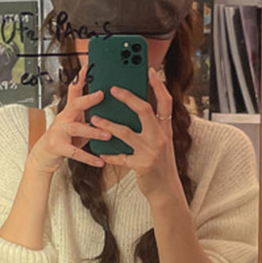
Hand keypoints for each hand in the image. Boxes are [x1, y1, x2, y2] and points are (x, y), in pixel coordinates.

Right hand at [28, 64, 109, 173]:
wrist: (43, 155)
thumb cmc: (64, 139)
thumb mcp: (75, 124)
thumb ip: (87, 115)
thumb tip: (106, 106)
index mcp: (69, 111)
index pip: (74, 91)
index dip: (80, 78)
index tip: (89, 67)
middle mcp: (63, 119)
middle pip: (75, 104)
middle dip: (88, 99)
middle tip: (102, 95)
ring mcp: (59, 132)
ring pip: (76, 128)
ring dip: (93, 131)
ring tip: (108, 134)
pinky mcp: (58, 147)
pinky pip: (75, 153)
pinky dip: (89, 158)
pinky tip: (100, 161)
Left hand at [92, 67, 180, 201]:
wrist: (166, 191)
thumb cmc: (161, 165)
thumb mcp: (161, 143)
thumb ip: (152, 128)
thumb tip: (135, 110)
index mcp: (166, 129)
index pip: (165, 101)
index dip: (158, 85)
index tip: (148, 71)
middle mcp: (160, 137)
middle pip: (144, 110)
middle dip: (127, 97)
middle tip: (112, 89)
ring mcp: (151, 152)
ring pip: (125, 132)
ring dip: (107, 125)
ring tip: (94, 119)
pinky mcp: (141, 165)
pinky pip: (121, 157)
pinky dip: (110, 154)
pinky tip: (101, 153)